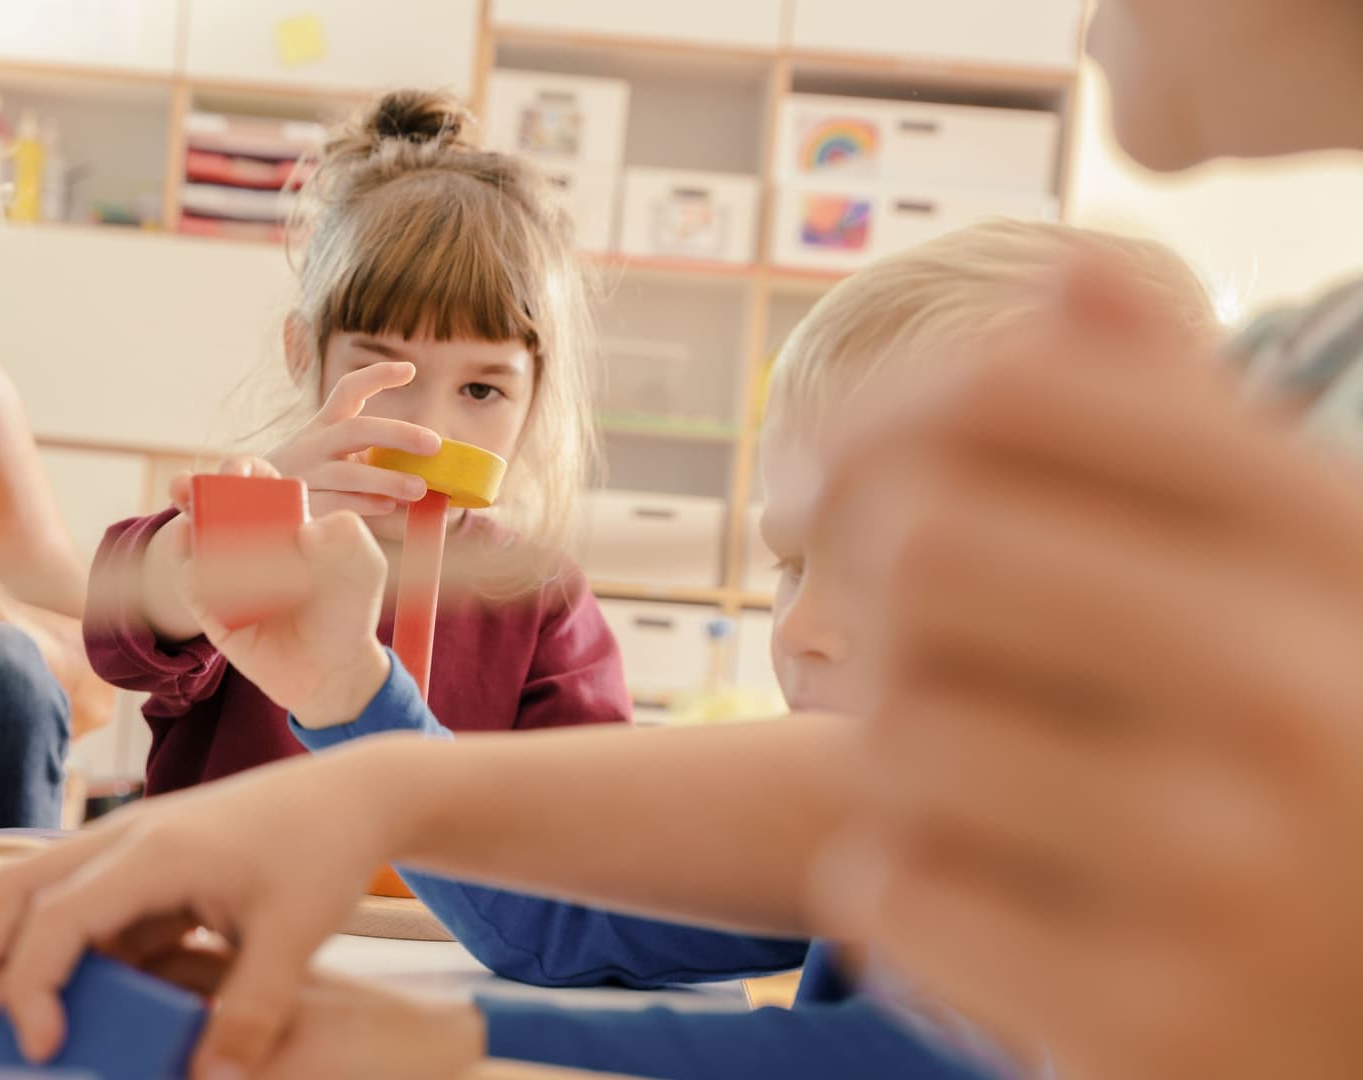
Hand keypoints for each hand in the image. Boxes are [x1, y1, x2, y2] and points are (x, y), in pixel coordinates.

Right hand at [0, 735, 428, 1077]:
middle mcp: (126, 839)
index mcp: (155, 852)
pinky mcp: (146, 863)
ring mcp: (131, 846)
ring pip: (37, 892)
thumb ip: (251, 1014)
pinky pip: (83, 906)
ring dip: (11, 950)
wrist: (354, 794)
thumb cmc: (324, 850)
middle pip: (13, 889)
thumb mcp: (296, 937)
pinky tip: (78, 1003)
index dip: (32, 986)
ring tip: (8, 1022)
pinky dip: (63, 951)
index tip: (43, 1048)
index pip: (56, 916)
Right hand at [167, 457, 391, 725]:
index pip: (254, 482)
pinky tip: (199, 567)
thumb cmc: (349, 610)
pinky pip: (192, 585)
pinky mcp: (212, 610)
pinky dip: (191, 573)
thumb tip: (306, 529)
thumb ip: (350, 536)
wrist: (335, 669)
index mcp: (282, 519)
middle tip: (188, 486)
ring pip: (193, 541)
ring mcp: (226, 574)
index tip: (240, 472)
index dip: (242, 469)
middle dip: (194, 488)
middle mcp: (248, 541)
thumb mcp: (365, 567)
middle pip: (211, 503)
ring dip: (184, 527)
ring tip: (189, 526)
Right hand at [266, 361, 441, 519]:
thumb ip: (370, 453)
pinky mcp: (302, 505)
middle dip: (398, 434)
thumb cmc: (310, 477)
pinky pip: (336, 504)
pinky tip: (387, 506)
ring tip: (419, 488)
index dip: (377, 376)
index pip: (348, 390)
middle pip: (357, 430)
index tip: (410, 369)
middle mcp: (312, 444)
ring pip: (348, 473)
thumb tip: (425, 463)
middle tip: (434, 443)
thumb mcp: (331, 454)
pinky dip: (365, 504)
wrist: (255, 506)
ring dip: (387, 479)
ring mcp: (305, 474)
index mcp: (323, 425)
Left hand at [808, 255, 1362, 1078]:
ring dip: (898, 760)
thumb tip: (1070, 269)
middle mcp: (1297, 697)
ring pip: (893, 729)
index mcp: (1330, 552)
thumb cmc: (1321, 768)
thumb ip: (1183, 433)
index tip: (819, 480)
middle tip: (888, 639)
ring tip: (990, 797)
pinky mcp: (1146, 1028)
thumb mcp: (1303, 585)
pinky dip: (909, 894)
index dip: (871, 416)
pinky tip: (1003, 912)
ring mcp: (1226, 879)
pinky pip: (890, 894)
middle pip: (926, 545)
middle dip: (870, 592)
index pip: (1020, 391)